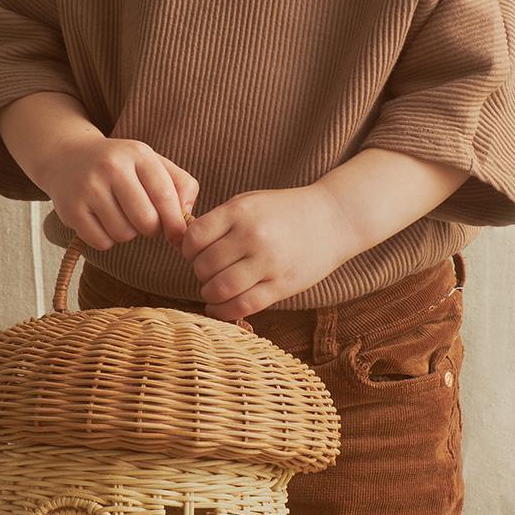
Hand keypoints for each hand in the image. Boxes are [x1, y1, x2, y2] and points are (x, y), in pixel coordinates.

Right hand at [38, 132, 199, 250]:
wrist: (67, 156)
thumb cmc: (121, 166)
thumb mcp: (152, 163)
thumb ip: (181, 185)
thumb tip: (185, 217)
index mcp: (137, 153)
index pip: (165, 195)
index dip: (176, 222)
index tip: (178, 236)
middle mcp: (111, 166)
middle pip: (146, 221)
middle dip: (151, 228)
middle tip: (143, 219)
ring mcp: (88, 187)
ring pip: (124, 234)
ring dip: (127, 233)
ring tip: (119, 215)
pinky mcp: (71, 209)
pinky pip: (102, 242)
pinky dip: (106, 239)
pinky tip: (101, 221)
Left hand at [178, 184, 358, 319]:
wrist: (333, 218)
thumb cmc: (285, 211)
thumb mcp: (249, 203)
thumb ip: (218, 221)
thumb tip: (180, 245)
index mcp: (240, 212)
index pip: (193, 239)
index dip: (188, 250)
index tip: (196, 253)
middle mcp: (252, 237)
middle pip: (204, 266)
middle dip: (201, 273)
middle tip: (210, 272)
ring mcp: (268, 263)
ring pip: (219, 289)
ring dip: (209, 294)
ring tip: (215, 290)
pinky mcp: (281, 285)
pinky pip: (242, 306)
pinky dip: (223, 311)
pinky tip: (221, 307)